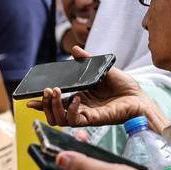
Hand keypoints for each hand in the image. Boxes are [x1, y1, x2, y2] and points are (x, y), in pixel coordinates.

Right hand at [27, 46, 148, 127]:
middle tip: (47, 90)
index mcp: (79, 98)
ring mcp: (85, 115)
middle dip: (45, 103)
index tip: (29, 99)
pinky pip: (75, 119)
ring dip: (54, 106)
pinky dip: (71, 109)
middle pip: (53, 114)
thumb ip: (87, 61)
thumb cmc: (124, 86)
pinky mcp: (94, 120)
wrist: (140, 97)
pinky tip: (76, 98)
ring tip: (56, 92)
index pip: (56, 103)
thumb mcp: (103, 69)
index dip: (42, 103)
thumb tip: (74, 49)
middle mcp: (79, 109)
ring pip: (59, 119)